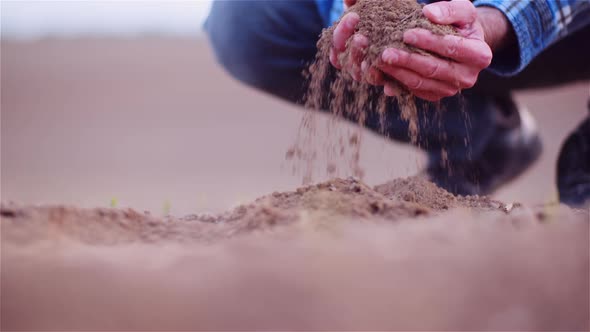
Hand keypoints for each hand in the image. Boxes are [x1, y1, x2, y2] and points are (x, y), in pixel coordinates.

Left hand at [331, 0, 506, 101]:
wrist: (461, 44)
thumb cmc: (461, 25)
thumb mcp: (463, 11)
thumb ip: (451, 9)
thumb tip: (429, 13)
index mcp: (480, 56)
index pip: (451, 48)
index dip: (429, 41)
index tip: (406, 34)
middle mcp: (467, 77)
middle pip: (433, 69)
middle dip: (408, 60)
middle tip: (386, 52)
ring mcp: (450, 89)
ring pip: (421, 83)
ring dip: (398, 73)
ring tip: (380, 61)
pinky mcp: (435, 95)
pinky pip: (413, 91)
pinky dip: (396, 83)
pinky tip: (382, 74)